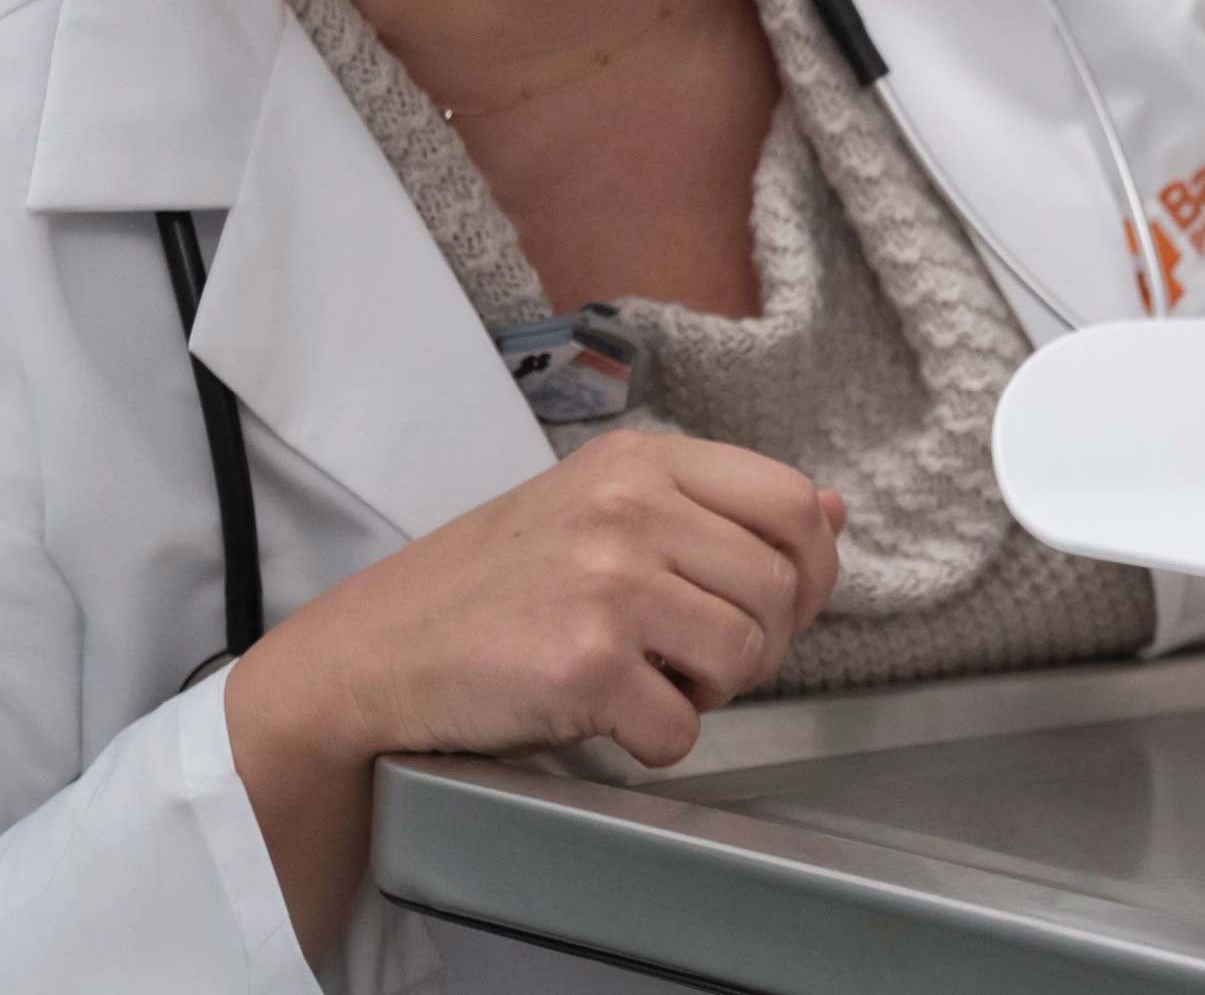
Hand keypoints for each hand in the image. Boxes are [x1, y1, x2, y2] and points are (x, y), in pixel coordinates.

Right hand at [224, 435, 844, 958]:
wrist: (371, 655)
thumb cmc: (490, 588)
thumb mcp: (602, 510)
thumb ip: (715, 509)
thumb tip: (834, 511)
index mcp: (641, 461)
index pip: (791, 501)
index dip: (808, 567)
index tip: (777, 606)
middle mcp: (630, 508)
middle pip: (779, 588)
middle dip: (755, 644)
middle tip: (690, 660)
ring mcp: (608, 584)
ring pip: (745, 657)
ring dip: (707, 692)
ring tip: (642, 680)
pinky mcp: (586, 664)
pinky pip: (683, 727)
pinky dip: (655, 742)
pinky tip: (604, 717)